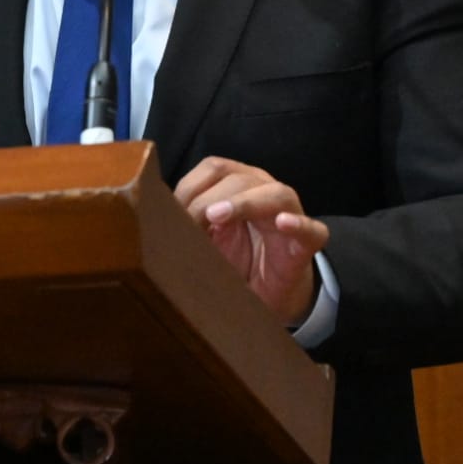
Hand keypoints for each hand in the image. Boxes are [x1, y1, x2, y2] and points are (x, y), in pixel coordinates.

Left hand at [173, 156, 329, 324]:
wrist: (266, 295)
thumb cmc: (231, 261)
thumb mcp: (202, 240)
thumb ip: (186, 222)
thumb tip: (151, 216)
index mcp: (236, 185)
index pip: (213, 169)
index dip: (190, 187)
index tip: (169, 213)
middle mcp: (263, 191)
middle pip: (238, 178)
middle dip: (207, 199)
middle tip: (190, 224)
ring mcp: (289, 214)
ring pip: (275, 194)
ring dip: (244, 202)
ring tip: (219, 216)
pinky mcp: (307, 243)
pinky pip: (311, 229)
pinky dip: (298, 224)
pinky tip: (283, 224)